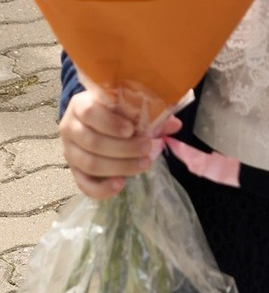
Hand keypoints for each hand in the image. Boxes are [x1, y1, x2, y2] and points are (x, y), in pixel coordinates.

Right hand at [59, 89, 181, 198]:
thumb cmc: (114, 108)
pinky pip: (83, 184)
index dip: (110, 123)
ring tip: (143, 164)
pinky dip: (101, 188)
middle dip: (123, 148)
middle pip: (92, 141)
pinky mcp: (73, 170)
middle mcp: (70, 127)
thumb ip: (150, 112)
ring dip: (119, 166)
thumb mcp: (129, 104)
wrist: (93, 117)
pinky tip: (120, 185)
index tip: (131, 130)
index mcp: (81, 104)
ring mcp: (69, 150)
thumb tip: (175, 125)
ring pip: (89, 163)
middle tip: (147, 148)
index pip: (90, 112)